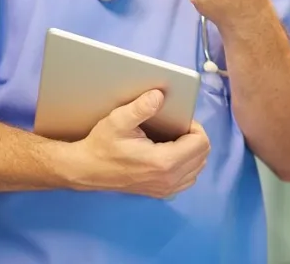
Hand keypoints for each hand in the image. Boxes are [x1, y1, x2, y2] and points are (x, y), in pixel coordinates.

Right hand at [67, 90, 210, 198]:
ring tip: (175, 140)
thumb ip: (141, 107)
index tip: (180, 120)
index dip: (195, 127)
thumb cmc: (102, 145)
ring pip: (198, 168)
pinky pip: (188, 179)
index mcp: (164, 162)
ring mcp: (166, 190)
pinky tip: (172, 154)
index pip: (201, 143)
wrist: (86, 170)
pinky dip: (187, 165)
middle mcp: (169, 180)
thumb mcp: (118, 120)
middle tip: (177, 128)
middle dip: (195, 137)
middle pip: (203, 155)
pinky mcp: (161, 193)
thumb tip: (160, 95)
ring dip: (193, 152)